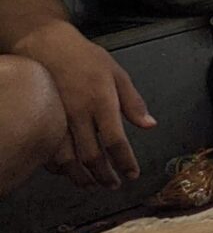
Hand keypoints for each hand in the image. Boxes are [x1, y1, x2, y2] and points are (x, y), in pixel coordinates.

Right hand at [19, 22, 151, 189]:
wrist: (48, 47)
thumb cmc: (88, 59)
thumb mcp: (118, 74)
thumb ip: (133, 102)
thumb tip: (150, 125)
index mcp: (102, 102)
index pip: (115, 140)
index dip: (124, 162)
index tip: (132, 174)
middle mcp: (79, 115)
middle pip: (91, 156)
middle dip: (104, 175)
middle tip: (114, 185)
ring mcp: (57, 120)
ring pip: (68, 160)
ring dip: (81, 177)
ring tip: (93, 185)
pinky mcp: (42, 121)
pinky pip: (49, 152)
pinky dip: (60, 167)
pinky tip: (69, 171)